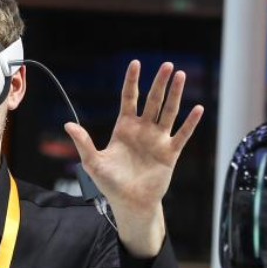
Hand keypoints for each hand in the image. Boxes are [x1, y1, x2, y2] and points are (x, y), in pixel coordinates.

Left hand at [64, 60, 203, 257]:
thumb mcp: (93, 162)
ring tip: (181, 76)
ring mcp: (157, 140)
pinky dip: (190, 123)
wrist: (130, 203)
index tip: (136, 63)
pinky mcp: (169, 153)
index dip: (132, 81)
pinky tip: (198, 109)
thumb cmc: (111, 184)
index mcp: (124, 128)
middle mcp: (143, 130)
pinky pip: (182, 135)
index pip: (129, 98)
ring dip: (175, 95)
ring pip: (168, 112)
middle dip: (159, 82)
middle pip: (153, 100)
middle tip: (166, 65)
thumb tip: (68, 125)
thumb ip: (83, 143)